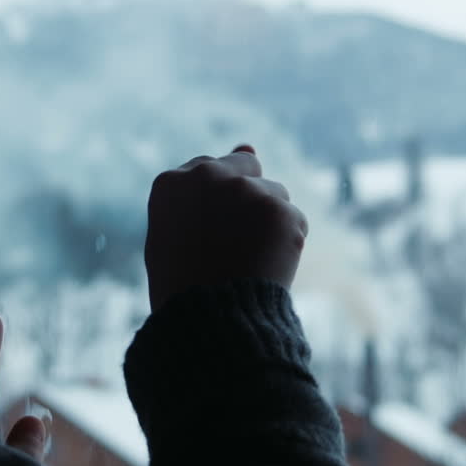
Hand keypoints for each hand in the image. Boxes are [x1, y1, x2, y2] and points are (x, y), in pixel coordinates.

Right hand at [145, 144, 308, 311]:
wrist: (212, 321)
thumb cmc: (184, 284)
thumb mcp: (176, 231)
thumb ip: (205, 185)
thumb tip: (250, 144)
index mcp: (172, 182)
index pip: (208, 170)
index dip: (216, 203)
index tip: (215, 230)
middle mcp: (209, 176)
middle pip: (246, 164)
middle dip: (247, 193)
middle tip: (240, 237)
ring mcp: (247, 190)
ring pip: (274, 192)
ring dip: (269, 218)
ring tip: (249, 259)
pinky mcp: (281, 210)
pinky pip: (293, 220)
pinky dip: (287, 241)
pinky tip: (268, 266)